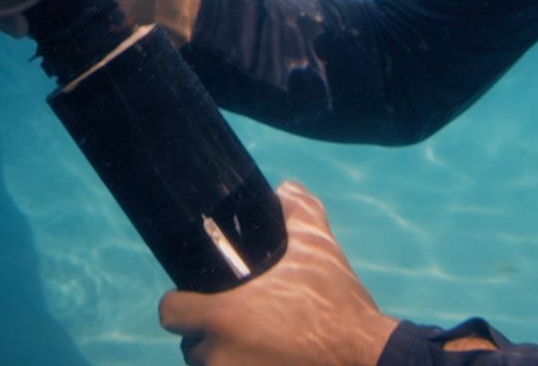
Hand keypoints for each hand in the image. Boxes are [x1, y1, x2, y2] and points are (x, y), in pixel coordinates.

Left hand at [159, 182, 497, 364]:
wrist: (366, 356)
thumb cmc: (336, 303)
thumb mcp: (317, 246)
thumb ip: (294, 209)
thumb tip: (284, 188)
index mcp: (220, 317)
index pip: (171, 311)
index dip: (183, 302)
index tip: (201, 297)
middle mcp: (217, 356)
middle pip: (191, 343)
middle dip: (210, 332)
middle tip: (240, 319)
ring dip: (226, 355)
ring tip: (257, 340)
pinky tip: (269, 357)